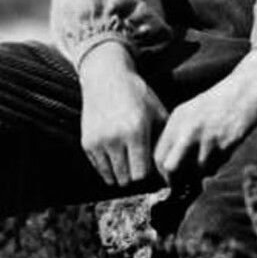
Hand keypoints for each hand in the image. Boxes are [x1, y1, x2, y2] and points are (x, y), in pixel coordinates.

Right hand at [79, 42, 167, 188]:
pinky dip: (108, 167)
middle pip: (126, 179)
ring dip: (121, 174)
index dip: (149, 175)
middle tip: (141, 167)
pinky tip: (117, 155)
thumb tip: (169, 166)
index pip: (142, 173)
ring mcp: (98, 141)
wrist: (106, 77)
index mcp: (136, 131)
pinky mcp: (87, 143)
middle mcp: (115, 138)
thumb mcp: (157, 112)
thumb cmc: (137, 95)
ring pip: (111, 177)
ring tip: (129, 162)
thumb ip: (164, 140)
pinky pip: (100, 168)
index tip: (153, 169)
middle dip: (135, 176)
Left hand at [153, 51, 256, 183]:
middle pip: (170, 168)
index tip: (170, 177)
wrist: (248, 89)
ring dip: (200, 174)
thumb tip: (168, 164)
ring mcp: (207, 138)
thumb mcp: (191, 110)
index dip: (162, 172)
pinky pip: (216, 167)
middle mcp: (188, 130)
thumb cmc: (219, 101)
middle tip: (182, 183)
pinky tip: (221, 154)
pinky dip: (216, 167)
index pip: (158, 156)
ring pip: (196, 172)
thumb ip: (177, 132)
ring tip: (207, 163)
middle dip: (175, 180)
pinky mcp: (226, 144)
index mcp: (177, 120)